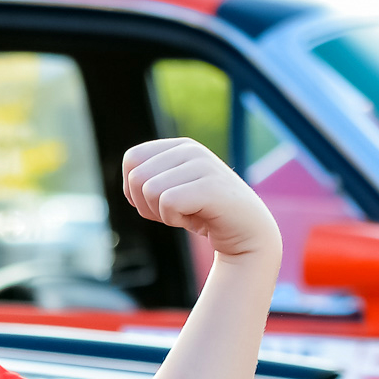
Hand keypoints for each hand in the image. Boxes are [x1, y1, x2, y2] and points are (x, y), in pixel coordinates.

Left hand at [120, 137, 278, 263]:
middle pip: (137, 177)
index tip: (160, 202)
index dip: (134, 189)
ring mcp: (203, 165)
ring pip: (150, 190)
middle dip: (146, 205)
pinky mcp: (210, 186)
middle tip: (174, 213)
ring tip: (188, 214)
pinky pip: (168, 203)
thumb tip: (130, 180)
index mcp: (179, 146)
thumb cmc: (205, 214)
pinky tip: (196, 219)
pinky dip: (174, 220)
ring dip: (162, 214)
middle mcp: (191, 149)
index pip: (132, 159)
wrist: (248, 233)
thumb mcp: (173, 191)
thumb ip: (151, 180)